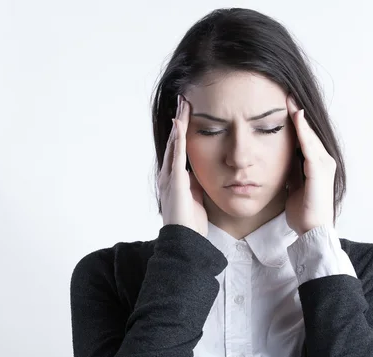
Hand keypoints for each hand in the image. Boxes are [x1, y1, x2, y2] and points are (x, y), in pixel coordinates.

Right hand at [159, 94, 208, 236]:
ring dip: (178, 124)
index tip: (188, 112)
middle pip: (173, 140)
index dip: (183, 129)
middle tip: (184, 100)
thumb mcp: (196, 196)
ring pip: (173, 144)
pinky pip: (176, 156)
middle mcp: (168, 174)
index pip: (178, 147)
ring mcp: (169, 177)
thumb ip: (196, 182)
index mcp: (174, 177)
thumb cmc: (190, 222)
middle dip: (179, 120)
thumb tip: (204, 171)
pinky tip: (180, 125)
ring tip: (183, 105)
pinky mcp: (174, 181)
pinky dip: (177, 140)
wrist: (184, 240)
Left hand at [285, 94, 335, 235]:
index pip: (303, 138)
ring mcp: (324, 165)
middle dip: (297, 114)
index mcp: (314, 164)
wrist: (312, 230)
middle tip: (286, 94)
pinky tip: (297, 118)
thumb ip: (289, 171)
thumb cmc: (302, 211)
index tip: (282, 104)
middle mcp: (322, 161)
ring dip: (300, 118)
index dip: (294, 122)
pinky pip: (310, 147)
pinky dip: (304, 132)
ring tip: (290, 100)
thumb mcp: (292, 185)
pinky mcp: (320, 171)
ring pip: (310, 136)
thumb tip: (276, 160)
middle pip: (308, 133)